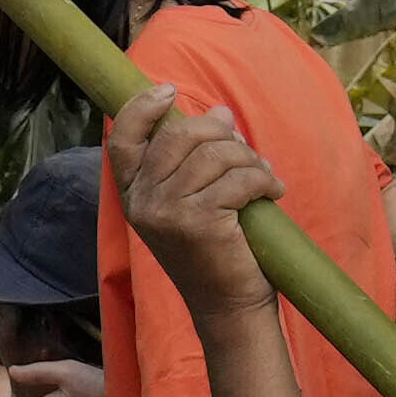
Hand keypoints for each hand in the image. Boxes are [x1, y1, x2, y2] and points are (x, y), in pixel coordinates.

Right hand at [102, 90, 279, 307]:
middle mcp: (142, 202)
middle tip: (246, 152)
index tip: (169, 90)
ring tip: (264, 178)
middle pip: (178, 135)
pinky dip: (263, 180)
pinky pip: (238, 177)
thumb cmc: (214, 251)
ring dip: (249, 159)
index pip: (123, 140)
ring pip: (214, 154)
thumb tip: (221, 112)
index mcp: (134, 195)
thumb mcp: (192, 200)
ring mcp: (166, 211)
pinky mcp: (197, 221)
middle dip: (221, 133)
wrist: (228, 306)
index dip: (141, 108)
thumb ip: (195, 158)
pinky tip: (273, 193)